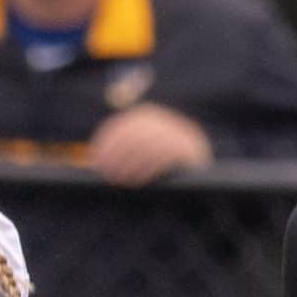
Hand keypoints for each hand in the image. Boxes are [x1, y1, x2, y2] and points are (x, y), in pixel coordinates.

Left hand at [88, 102, 212, 186]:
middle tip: (107, 175)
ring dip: (130, 166)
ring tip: (121, 180)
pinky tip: (138, 181)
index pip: (121, 126)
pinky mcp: (187, 147)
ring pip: (146, 146)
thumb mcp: (142, 148)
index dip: (106, 143)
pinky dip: (147, 170)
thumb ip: (124, 149)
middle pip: (132, 136)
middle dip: (116, 156)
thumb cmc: (162, 161)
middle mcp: (160, 120)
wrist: (199, 164)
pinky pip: (162, 157)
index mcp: (146, 116)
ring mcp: (175, 132)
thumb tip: (97, 160)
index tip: (97, 160)